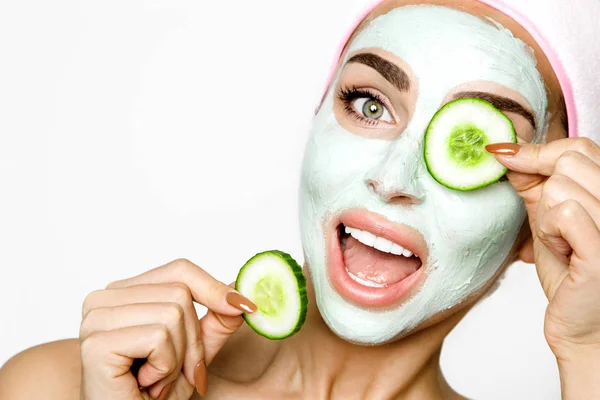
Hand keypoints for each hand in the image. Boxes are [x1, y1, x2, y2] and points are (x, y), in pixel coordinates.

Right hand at [79, 258, 256, 399]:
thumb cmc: (152, 395)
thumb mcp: (194, 352)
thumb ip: (216, 320)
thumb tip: (240, 287)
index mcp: (124, 293)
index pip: (179, 270)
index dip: (214, 288)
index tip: (245, 306)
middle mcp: (104, 299)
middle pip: (180, 293)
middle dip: (193, 340)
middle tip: (175, 371)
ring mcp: (96, 318)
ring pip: (173, 314)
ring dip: (177, 358)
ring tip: (155, 379)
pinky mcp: (96, 342)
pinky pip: (158, 338)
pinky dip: (164, 368)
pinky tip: (144, 384)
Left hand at [488, 138, 599, 359]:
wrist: (583, 328)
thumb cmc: (571, 277)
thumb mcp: (551, 221)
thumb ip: (536, 185)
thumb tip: (510, 152)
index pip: (580, 147)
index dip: (539, 152)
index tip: (507, 157)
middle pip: (568, 161)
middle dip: (545, 192)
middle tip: (555, 228)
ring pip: (558, 187)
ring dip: (546, 219)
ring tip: (562, 245)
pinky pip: (562, 213)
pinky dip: (549, 233)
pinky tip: (563, 254)